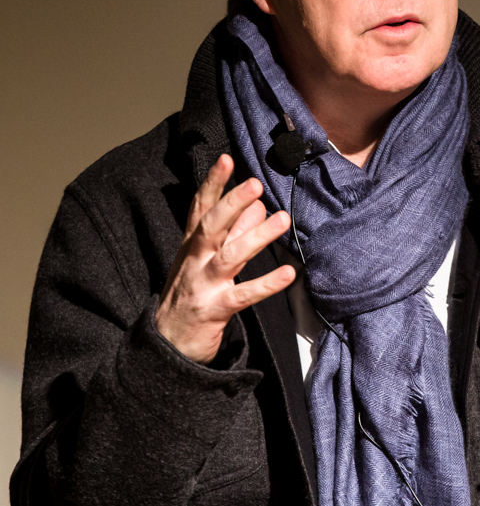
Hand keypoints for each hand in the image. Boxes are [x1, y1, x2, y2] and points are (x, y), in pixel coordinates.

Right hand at [155, 154, 295, 362]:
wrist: (165, 345)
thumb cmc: (190, 296)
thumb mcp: (205, 262)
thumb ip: (232, 234)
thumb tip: (257, 207)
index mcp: (191, 246)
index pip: (200, 208)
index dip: (212, 183)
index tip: (227, 159)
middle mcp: (194, 261)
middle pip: (211, 226)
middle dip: (232, 203)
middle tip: (255, 184)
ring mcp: (203, 285)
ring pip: (229, 256)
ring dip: (256, 237)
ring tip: (283, 220)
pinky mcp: (214, 310)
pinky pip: (243, 295)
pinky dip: (266, 284)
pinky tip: (289, 273)